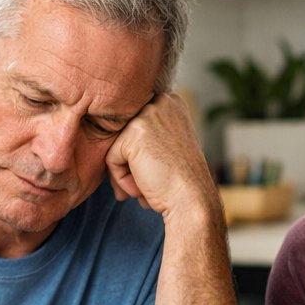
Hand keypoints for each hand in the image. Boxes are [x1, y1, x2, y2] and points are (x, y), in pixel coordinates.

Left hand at [104, 92, 219, 222]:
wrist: (193, 202)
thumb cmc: (182, 183)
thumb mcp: (169, 147)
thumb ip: (147, 136)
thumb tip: (114, 142)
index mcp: (172, 103)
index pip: (135, 127)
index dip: (140, 156)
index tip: (155, 174)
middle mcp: (161, 102)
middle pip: (124, 134)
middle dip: (130, 165)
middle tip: (145, 188)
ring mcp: (148, 115)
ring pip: (117, 147)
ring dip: (126, 174)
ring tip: (145, 190)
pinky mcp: (134, 133)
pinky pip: (111, 158)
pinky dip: (122, 180)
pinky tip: (142, 189)